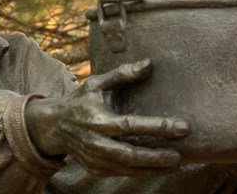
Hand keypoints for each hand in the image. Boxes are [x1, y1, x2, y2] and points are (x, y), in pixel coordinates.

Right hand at [25, 59, 188, 176]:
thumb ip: (123, 74)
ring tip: (175, 165)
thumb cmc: (79, 101)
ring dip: (153, 168)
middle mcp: (97, 143)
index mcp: (98, 120)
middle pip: (131, 154)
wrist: (53, 126)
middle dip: (157, 157)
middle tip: (180, 156)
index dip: (159, 127)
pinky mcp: (96, 169)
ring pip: (129, 169)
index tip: (183, 127)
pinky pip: (122, 173)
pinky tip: (158, 168)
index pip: (132, 125)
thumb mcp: (97, 84)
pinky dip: (141, 172)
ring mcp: (96, 159)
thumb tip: (150, 63)